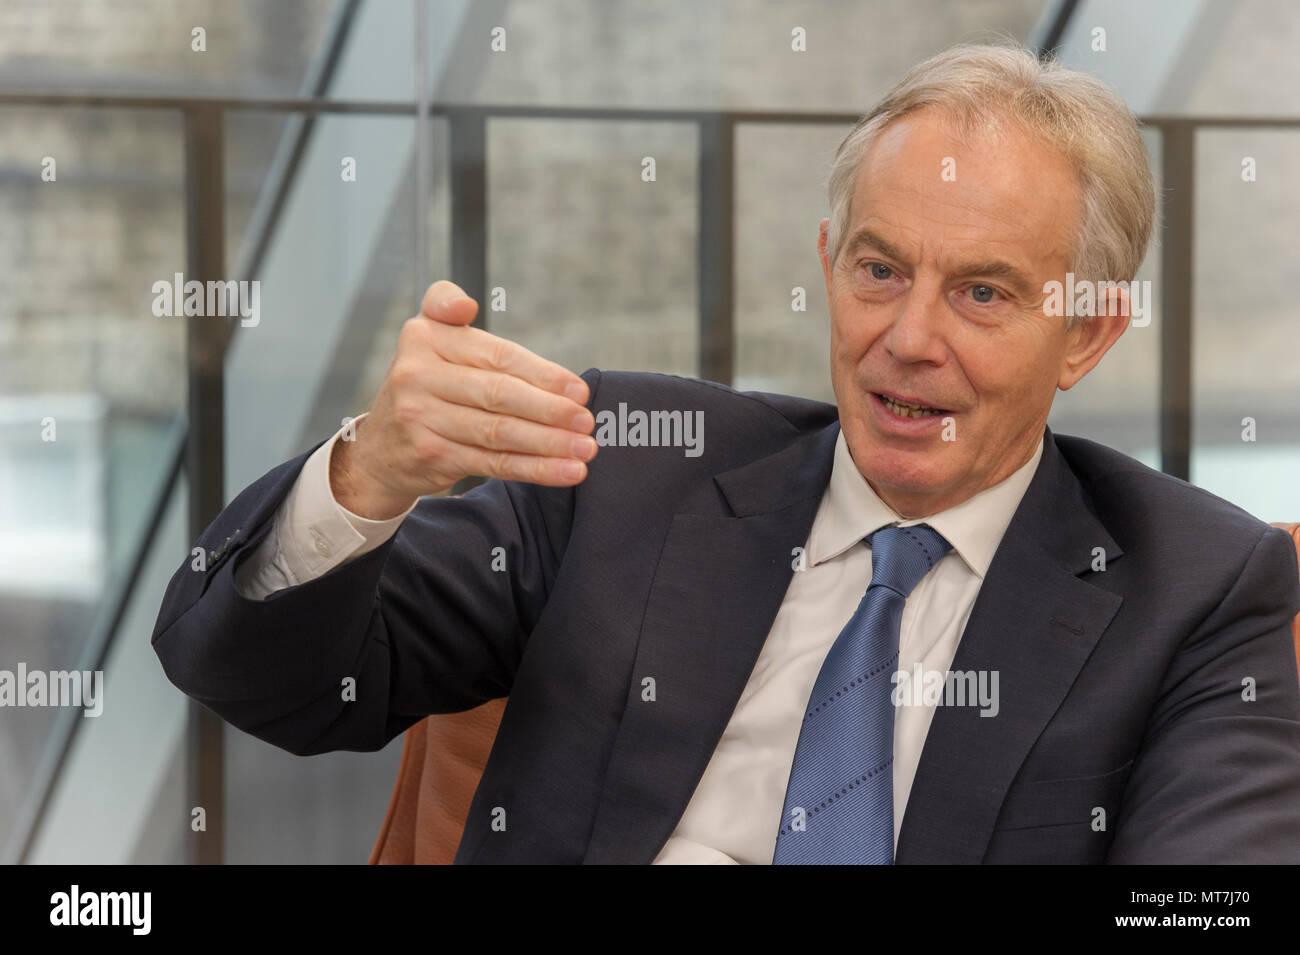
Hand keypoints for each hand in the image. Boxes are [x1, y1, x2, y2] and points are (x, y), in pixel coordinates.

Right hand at [330, 280, 596, 517]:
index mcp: (425, 338)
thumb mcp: (429, 339)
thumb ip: (447, 306)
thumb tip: (467, 303)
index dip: (543, 373)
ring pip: (499, 432)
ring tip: (585, 448)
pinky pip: (494, 462)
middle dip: (551, 410)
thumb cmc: (426, 387)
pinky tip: (566, 471)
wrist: (381, 449)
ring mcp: (421, 418)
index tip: (579, 390)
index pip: (497, 355)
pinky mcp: (432, 456)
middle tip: (587, 421)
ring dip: (550, 443)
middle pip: (499, 394)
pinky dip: (535, 468)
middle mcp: (417, 376)